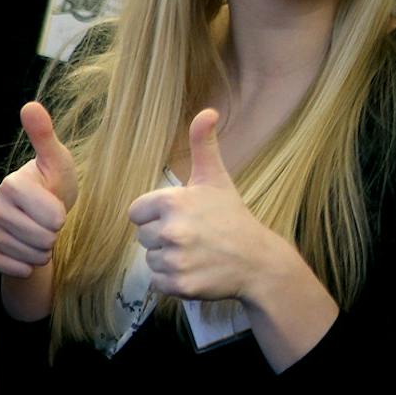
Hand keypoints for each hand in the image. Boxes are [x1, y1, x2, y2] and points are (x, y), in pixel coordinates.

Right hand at [0, 101, 77, 275]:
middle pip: (41, 238)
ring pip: (27, 255)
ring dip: (41, 252)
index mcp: (10, 184)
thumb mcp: (57, 162)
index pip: (50, 216)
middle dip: (53, 237)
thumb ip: (45, 136)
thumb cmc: (52, 187)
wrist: (38, 219)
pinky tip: (25, 255)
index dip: (61, 217)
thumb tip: (30, 105)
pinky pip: (8, 267)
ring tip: (39, 239)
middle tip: (48, 226)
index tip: (57, 209)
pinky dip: (24, 266)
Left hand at [127, 109, 290, 303]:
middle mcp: (171, 230)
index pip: (136, 212)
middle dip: (163, 237)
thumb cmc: (232, 217)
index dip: (156, 215)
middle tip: (194, 236)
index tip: (182, 217)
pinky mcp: (179, 284)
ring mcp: (175, 259)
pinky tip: (195, 270)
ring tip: (196, 253)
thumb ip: (203, 145)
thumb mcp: (216, 179)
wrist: (259, 261)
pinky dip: (172, 280)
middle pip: (142, 237)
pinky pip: (157, 281)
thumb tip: (207, 110)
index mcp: (172, 201)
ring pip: (150, 259)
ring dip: (168, 259)